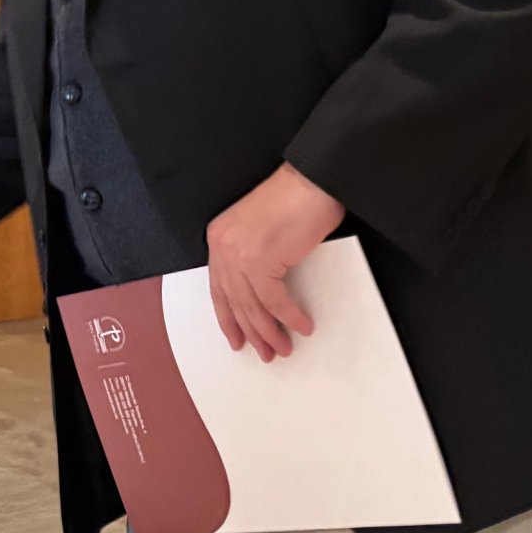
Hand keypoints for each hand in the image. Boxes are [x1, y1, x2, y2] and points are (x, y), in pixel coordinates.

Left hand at [204, 163, 341, 361]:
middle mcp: (222, 246)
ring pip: (252, 306)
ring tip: (283, 348)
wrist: (312, 180)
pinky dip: (289, 317)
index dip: (228, 317)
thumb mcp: (261, 231)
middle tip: (264, 352)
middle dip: (250, 331)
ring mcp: (238, 254)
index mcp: (219, 238)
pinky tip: (301, 326)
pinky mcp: (260, 260)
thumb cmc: (294, 200)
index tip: (236, 338)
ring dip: (269, 332)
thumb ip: (254, 257)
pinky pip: (274, 301)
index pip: (219, 288)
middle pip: (234, 301)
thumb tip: (264, 293)